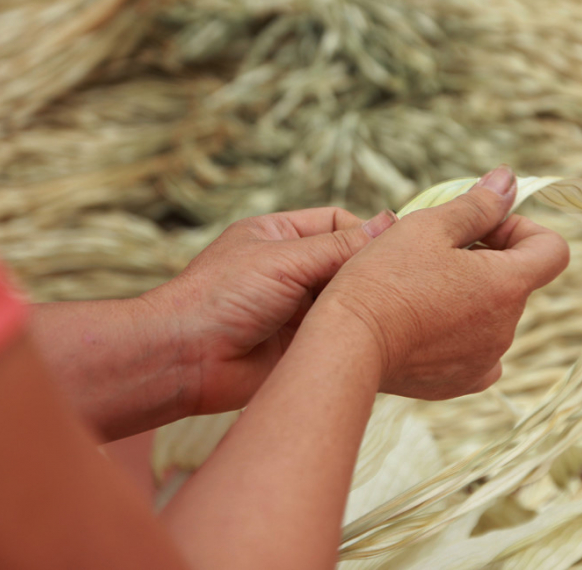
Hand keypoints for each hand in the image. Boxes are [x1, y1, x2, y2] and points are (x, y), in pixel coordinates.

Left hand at [143, 207, 396, 415]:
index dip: (365, 234)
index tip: (391, 252)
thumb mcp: (285, 259)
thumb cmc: (222, 296)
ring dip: (360, 304)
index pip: (337, 223)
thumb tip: (391, 222)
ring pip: (344, 299)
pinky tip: (374, 336)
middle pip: (345, 262)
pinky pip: (336, 332)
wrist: (185, 359)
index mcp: (279, 235)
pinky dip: (352, 333)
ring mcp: (295, 307)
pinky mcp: (300, 343)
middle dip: (365, 272)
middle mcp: (290, 269)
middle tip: (396, 284)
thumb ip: (340, 245)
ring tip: (388, 311)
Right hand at [314, 166, 569, 399]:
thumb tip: (510, 181)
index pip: (552, 249)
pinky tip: (426, 324)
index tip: (483, 229)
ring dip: (470, 295)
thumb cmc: (384, 278)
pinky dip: (460, 333)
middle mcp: (506, 327)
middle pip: (516, 281)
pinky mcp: (462, 382)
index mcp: (507, 285)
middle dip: (487, 260)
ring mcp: (486, 359)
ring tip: (420, 288)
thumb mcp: (429, 227)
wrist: (348, 344)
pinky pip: (477, 351)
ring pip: (493, 314)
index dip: (522, 229)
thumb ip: (478, 205)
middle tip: (435, 253)